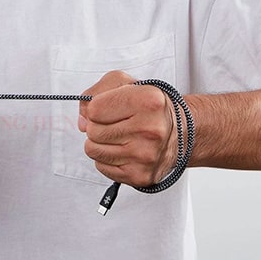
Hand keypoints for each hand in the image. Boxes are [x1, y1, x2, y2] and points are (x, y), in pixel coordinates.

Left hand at [79, 70, 176, 186]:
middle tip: (117, 124)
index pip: (94, 110)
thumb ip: (94, 93)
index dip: (97, 109)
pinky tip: (124, 150)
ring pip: (93, 150)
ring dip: (100, 143)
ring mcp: (146, 155)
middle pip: (92, 131)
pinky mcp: (140, 175)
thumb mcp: (124, 84)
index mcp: (148, 101)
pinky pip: (101, 167)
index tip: (111, 109)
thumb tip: (81, 121)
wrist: (180, 133)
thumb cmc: (148, 108)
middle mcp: (150, 129)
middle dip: (98, 126)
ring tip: (119, 137)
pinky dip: (107, 159)